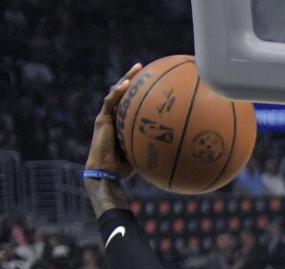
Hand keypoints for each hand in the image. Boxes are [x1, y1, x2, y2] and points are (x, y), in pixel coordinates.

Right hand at [85, 64, 141, 179]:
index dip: (137, 91)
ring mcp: (106, 116)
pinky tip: (126, 85)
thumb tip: (172, 144)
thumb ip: (150, 143)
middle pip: (122, 92)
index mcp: (120, 122)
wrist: (106, 173)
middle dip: (132, 78)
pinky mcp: (102, 120)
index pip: (128, 101)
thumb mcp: (140, 152)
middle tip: (142, 68)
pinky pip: (110, 102)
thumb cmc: (124, 169)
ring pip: (115, 92)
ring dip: (126, 79)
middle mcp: (112, 116)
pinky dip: (118, 92)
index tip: (149, 81)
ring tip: (137, 69)